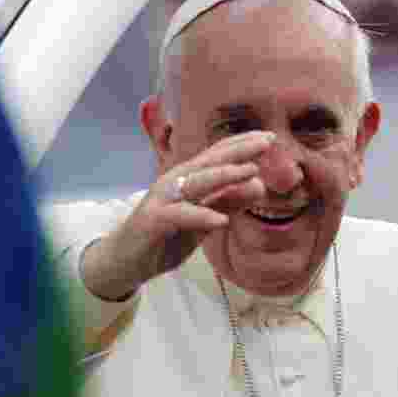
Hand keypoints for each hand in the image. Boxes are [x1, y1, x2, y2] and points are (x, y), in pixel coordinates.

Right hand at [81, 131, 272, 300]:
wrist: (126, 259)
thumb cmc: (166, 236)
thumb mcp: (204, 218)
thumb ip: (228, 201)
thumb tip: (260, 186)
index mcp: (188, 178)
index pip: (217, 155)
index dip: (242, 144)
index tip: (271, 137)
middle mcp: (175, 182)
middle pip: (210, 161)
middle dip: (239, 150)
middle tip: (267, 142)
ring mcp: (163, 199)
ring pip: (197, 182)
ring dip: (225, 175)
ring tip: (252, 171)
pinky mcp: (154, 220)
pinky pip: (181, 215)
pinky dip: (202, 215)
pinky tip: (222, 220)